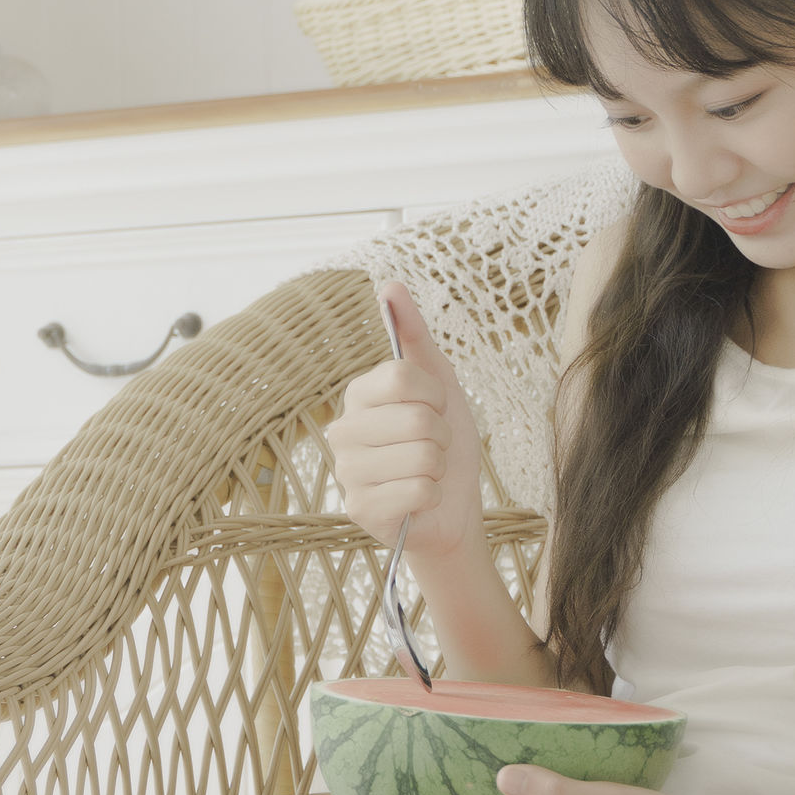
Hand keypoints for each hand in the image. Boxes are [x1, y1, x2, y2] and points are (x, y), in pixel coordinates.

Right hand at [323, 281, 485, 565]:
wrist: (452, 508)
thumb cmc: (445, 445)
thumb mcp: (439, 383)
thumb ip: (414, 335)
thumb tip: (390, 285)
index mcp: (358, 395)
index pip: (402, 376)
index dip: (434, 395)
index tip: (436, 410)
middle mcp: (342, 430)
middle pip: (416, 418)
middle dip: (441, 436)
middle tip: (433, 448)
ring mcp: (347, 471)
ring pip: (421, 456)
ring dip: (438, 468)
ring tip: (426, 474)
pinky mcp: (358, 509)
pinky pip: (417, 491)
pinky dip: (430, 496)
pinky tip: (418, 501)